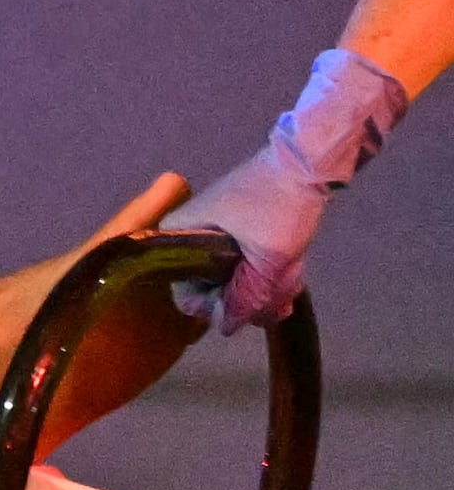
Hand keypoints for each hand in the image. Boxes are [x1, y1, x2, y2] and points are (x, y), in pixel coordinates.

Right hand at [171, 47, 405, 324]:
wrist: (311, 161)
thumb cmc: (281, 206)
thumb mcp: (269, 259)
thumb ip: (246, 298)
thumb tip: (225, 328)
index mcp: (179, 235)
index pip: (184, 292)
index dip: (216, 306)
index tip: (249, 303)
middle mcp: (187, 236)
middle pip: (210, 289)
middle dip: (248, 299)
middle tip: (281, 299)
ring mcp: (212, 234)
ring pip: (230, 280)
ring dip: (262, 289)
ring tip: (293, 285)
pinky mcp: (234, 231)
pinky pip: (241, 265)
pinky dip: (264, 275)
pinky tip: (290, 278)